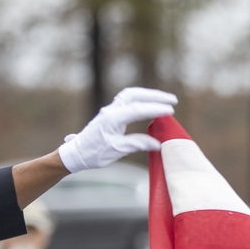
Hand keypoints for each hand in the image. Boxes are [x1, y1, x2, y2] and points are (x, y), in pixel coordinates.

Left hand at [58, 87, 176, 172]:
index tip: (170, 111)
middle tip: (172, 100)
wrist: (77, 153)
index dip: (156, 109)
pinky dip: (140, 97)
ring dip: (148, 94)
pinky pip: (127, 98)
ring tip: (163, 99)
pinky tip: (148, 101)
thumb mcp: (118, 150)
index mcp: (113, 118)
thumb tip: (158, 143)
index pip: (138, 110)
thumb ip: (138, 144)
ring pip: (131, 94)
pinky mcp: (110, 112)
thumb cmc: (95, 153)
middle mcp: (111, 110)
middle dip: (155, 96)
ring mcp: (110, 109)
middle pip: (136, 96)